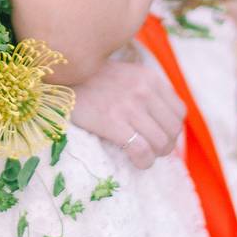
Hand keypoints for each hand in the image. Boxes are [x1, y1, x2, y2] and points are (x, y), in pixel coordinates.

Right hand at [70, 60, 185, 168]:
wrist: (58, 80)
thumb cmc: (88, 82)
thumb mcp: (123, 75)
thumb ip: (144, 91)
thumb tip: (159, 120)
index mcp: (148, 78)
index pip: (179, 111)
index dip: (172, 130)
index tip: (159, 137)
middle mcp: (143, 90)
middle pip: (172, 129)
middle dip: (165, 146)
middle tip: (151, 151)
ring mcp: (128, 106)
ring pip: (160, 142)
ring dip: (154, 155)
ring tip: (142, 156)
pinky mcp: (112, 122)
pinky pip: (141, 150)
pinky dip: (143, 161)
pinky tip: (137, 162)